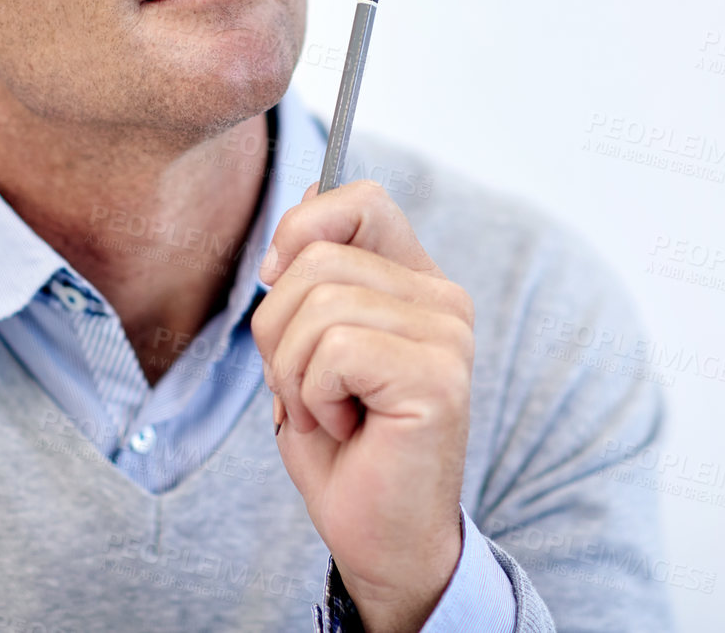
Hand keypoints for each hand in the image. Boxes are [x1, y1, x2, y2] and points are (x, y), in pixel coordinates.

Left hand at [251, 180, 475, 632]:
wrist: (379, 538)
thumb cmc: (344, 447)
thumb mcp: (308, 344)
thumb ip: (315, 269)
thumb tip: (309, 187)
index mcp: (415, 282)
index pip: (361, 201)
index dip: (302, 227)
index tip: (277, 278)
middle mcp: (443, 300)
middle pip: (316, 258)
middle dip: (279, 332)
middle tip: (310, 390)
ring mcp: (447, 336)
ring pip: (317, 306)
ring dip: (294, 374)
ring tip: (330, 413)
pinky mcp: (437, 377)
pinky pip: (333, 352)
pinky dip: (315, 398)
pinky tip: (348, 428)